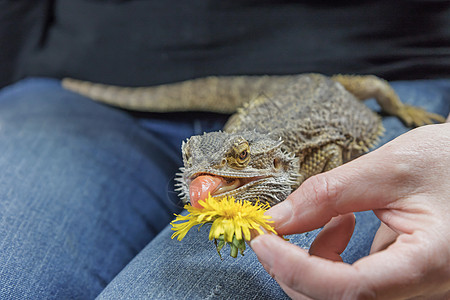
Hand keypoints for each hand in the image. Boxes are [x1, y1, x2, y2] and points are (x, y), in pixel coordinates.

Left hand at [251, 123, 449, 298]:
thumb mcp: (389, 168)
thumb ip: (329, 194)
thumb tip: (278, 219)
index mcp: (429, 264)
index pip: (350, 290)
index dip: (296, 269)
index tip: (261, 241)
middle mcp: (425, 288)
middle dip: (295, 268)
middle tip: (277, 231)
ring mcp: (415, 288)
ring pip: (342, 296)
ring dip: (314, 261)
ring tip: (335, 216)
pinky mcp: (403, 280)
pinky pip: (354, 285)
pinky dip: (332, 258)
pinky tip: (344, 223)